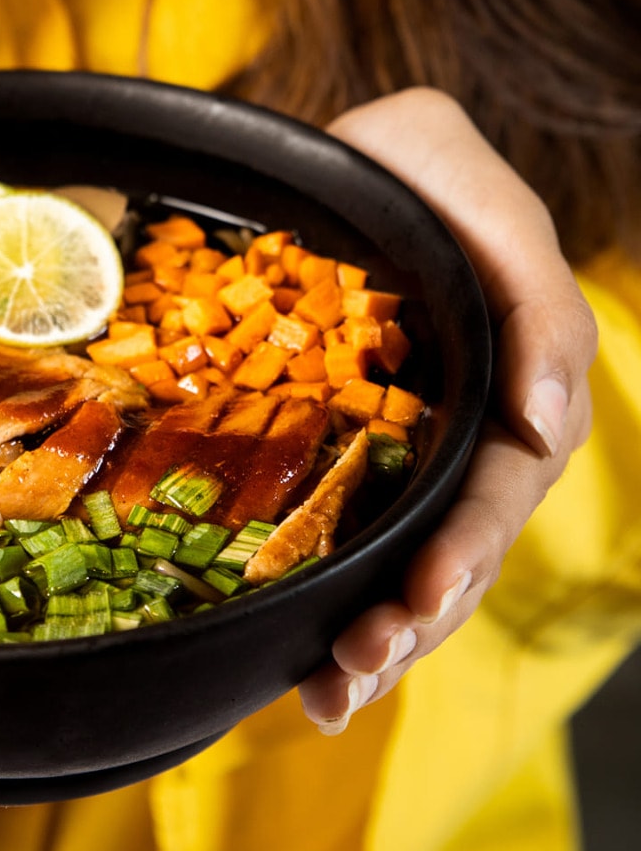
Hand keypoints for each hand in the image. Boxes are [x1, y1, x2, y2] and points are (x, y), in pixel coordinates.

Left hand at [296, 87, 597, 732]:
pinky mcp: (350, 453)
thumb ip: (532, 296)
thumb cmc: (408, 168)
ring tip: (333, 692)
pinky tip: (303, 670)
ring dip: (381, 635)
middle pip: (457, 545)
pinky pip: (352, 537)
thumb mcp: (470, 193)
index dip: (468, 547)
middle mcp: (466, 429)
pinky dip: (334, 604)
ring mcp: (409, 449)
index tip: (422, 597)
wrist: (329, 159)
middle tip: (358, 667)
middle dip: (416, 618)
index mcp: (510, 381)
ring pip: (410, 562)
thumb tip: (547, 426)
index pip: (500, 486)